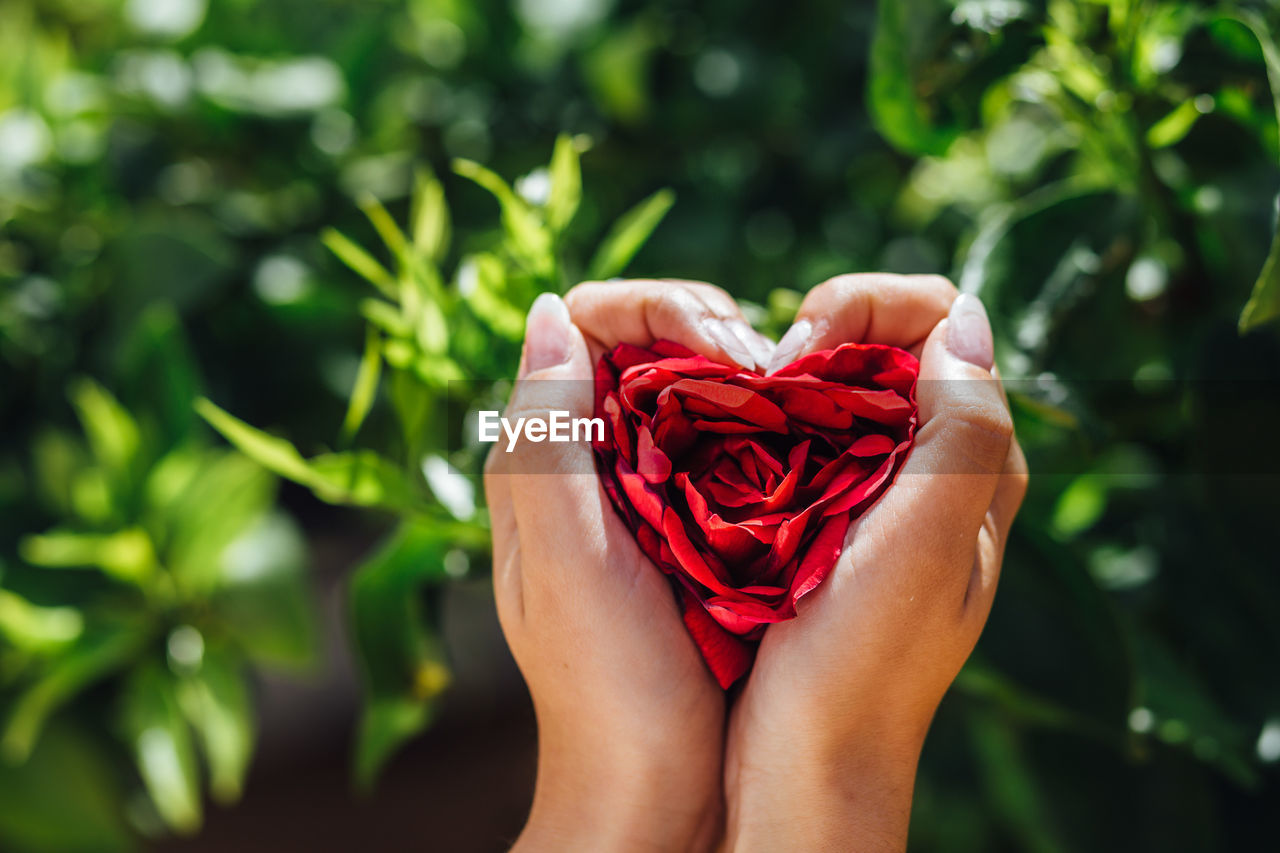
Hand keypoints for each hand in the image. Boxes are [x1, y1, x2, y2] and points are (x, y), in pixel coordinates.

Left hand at [486, 279, 771, 851]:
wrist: (655, 789)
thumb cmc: (608, 682)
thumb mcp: (569, 558)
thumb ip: (547, 436)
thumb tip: (549, 308)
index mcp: (543, 456)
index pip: (591, 321)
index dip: (663, 309)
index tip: (730, 352)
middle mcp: (586, 460)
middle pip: (649, 344)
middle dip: (715, 331)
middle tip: (772, 374)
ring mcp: (642, 491)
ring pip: (694, 388)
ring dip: (748, 376)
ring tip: (796, 404)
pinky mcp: (691, 525)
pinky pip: (727, 442)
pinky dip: (767, 425)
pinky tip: (804, 444)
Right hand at [725, 274, 1028, 850]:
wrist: (810, 764)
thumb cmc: (864, 661)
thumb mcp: (925, 541)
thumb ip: (965, 426)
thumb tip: (962, 315)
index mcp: (975, 462)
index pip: (941, 319)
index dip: (867, 302)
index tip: (800, 345)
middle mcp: (936, 469)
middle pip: (887, 343)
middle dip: (820, 327)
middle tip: (761, 371)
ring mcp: (879, 496)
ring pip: (840, 386)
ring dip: (787, 373)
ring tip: (739, 401)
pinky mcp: (828, 524)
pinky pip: (805, 436)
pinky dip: (767, 417)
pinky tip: (729, 440)